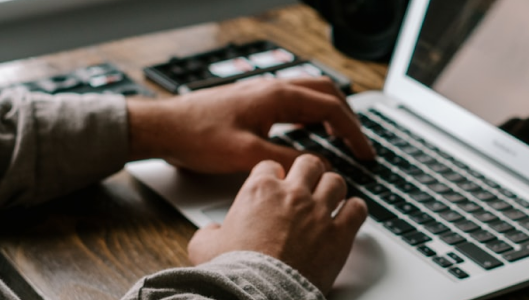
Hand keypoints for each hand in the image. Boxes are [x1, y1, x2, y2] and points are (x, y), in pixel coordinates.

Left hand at [127, 77, 374, 173]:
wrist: (164, 127)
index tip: (365, 152)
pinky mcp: (252, 101)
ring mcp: (262, 92)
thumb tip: (318, 167)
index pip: (331, 107)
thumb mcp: (245, 156)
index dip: (353, 132)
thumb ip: (286, 161)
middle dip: (348, 118)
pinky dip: (311, 115)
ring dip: (331, 113)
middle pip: (326, 93)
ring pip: (310, 94)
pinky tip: (308, 132)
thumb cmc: (197, 137)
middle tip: (359, 144)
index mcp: (276, 96)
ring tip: (341, 138)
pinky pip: (293, 101)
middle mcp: (272, 88)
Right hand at [186, 156, 367, 293]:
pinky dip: (355, 210)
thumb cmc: (234, 272)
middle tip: (308, 185)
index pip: (270, 165)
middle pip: (309, 164)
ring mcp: (318, 212)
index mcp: (260, 191)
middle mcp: (292, 195)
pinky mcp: (339, 234)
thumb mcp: (204, 247)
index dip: (273, 175)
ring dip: (333, 190)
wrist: (258, 294)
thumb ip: (209, 232)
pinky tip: (349, 216)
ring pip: (336, 182)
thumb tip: (211, 232)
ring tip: (330, 199)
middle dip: (309, 172)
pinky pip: (357, 209)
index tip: (276, 184)